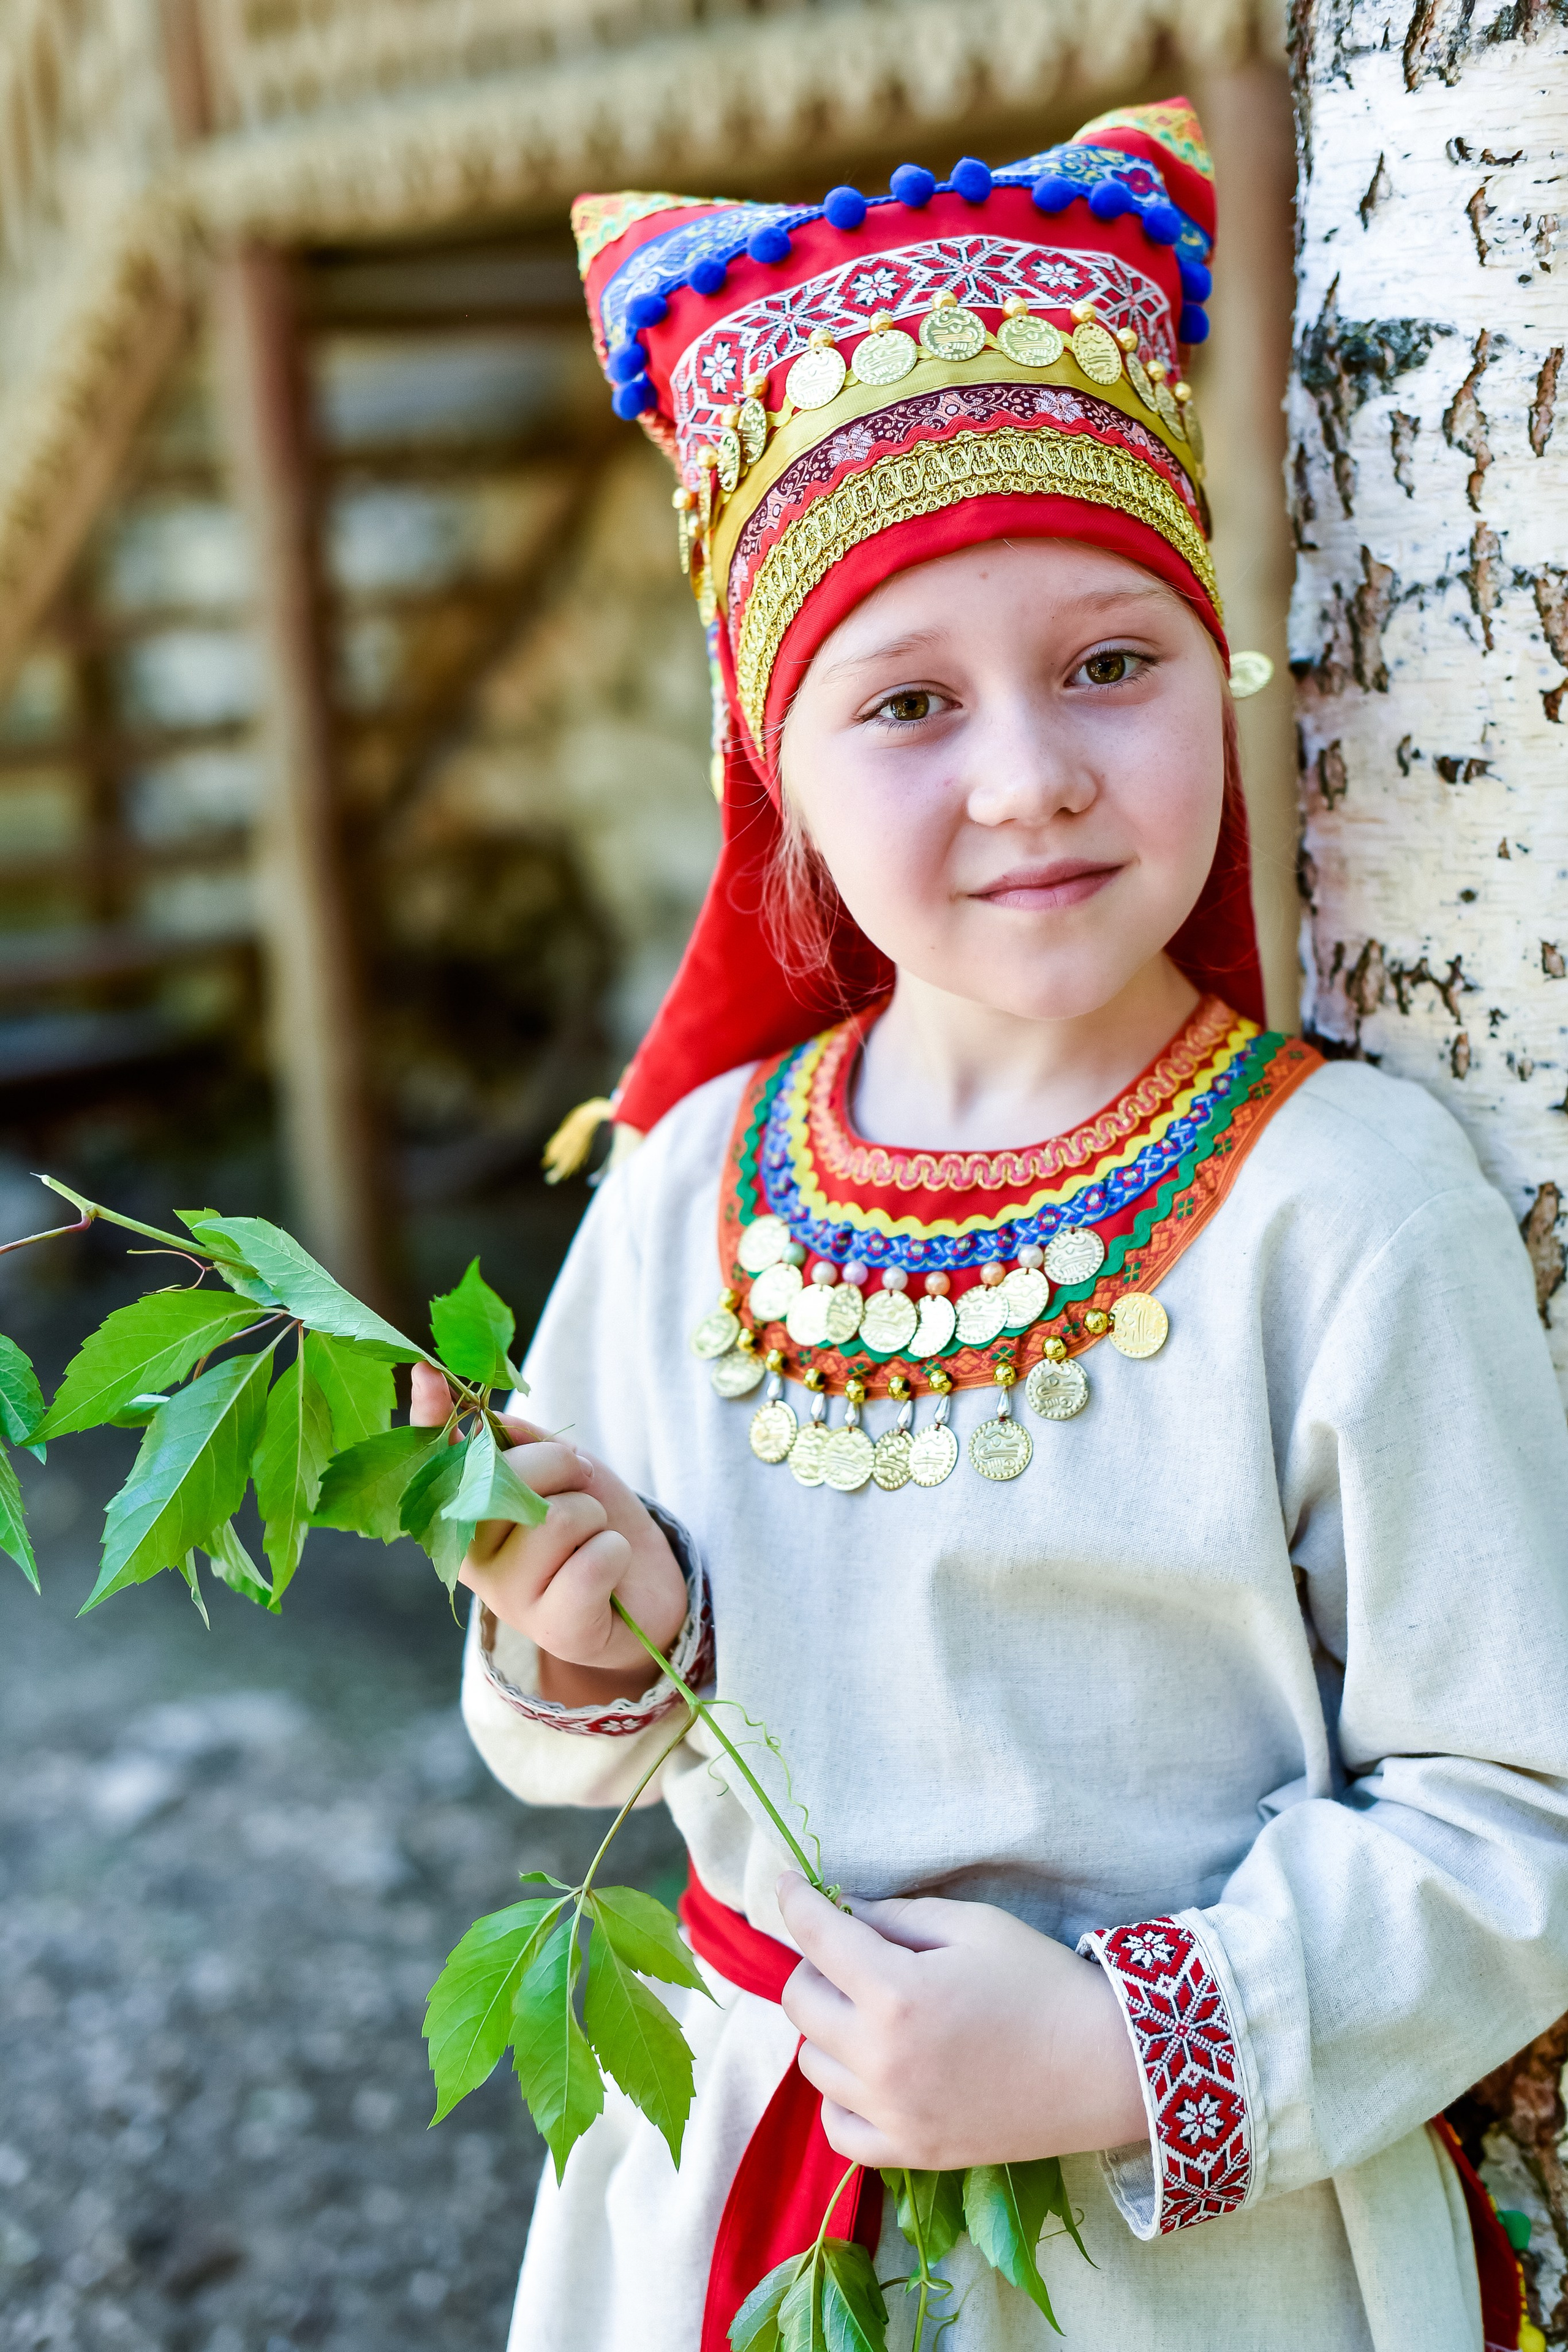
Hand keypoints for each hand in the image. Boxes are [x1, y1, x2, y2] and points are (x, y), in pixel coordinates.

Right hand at [410, 1364, 687, 1704]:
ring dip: (594, 1517)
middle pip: (508, 1478)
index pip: (436, 1459)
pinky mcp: (556, 1629)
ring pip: (556, 1520)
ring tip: (591, 1537)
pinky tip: (607, 1570)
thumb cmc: (592, 1521)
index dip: (432, 1413)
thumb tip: (480, 1416)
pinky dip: (614, 1553)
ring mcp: (509, 1598)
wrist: (643, 1589)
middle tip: (578, 1487)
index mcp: (465, 1513)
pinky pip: (592, 1562)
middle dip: (561, 1466)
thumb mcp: (558, 1469)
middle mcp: (472, 1557)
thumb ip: (518, 1442)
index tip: (427, 1370)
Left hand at [777, 1873, 1146, 2170]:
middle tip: (852, 1953)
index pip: (816, 1937)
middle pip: (800, 2001)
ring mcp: (893, 2113)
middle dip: (816, 1965)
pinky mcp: (912, 2153)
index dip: (796, 1902)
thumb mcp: (973, 1926)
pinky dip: (841, 2096)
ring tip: (870, 2012)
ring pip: (811, 2062)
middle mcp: (881, 2057)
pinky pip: (838, 2128)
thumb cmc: (1042, 1983)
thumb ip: (899, 1917)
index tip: (789, 1886)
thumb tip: (847, 1914)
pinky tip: (870, 2072)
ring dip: (827, 2028)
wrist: (1104, 2068)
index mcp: (896, 1990)